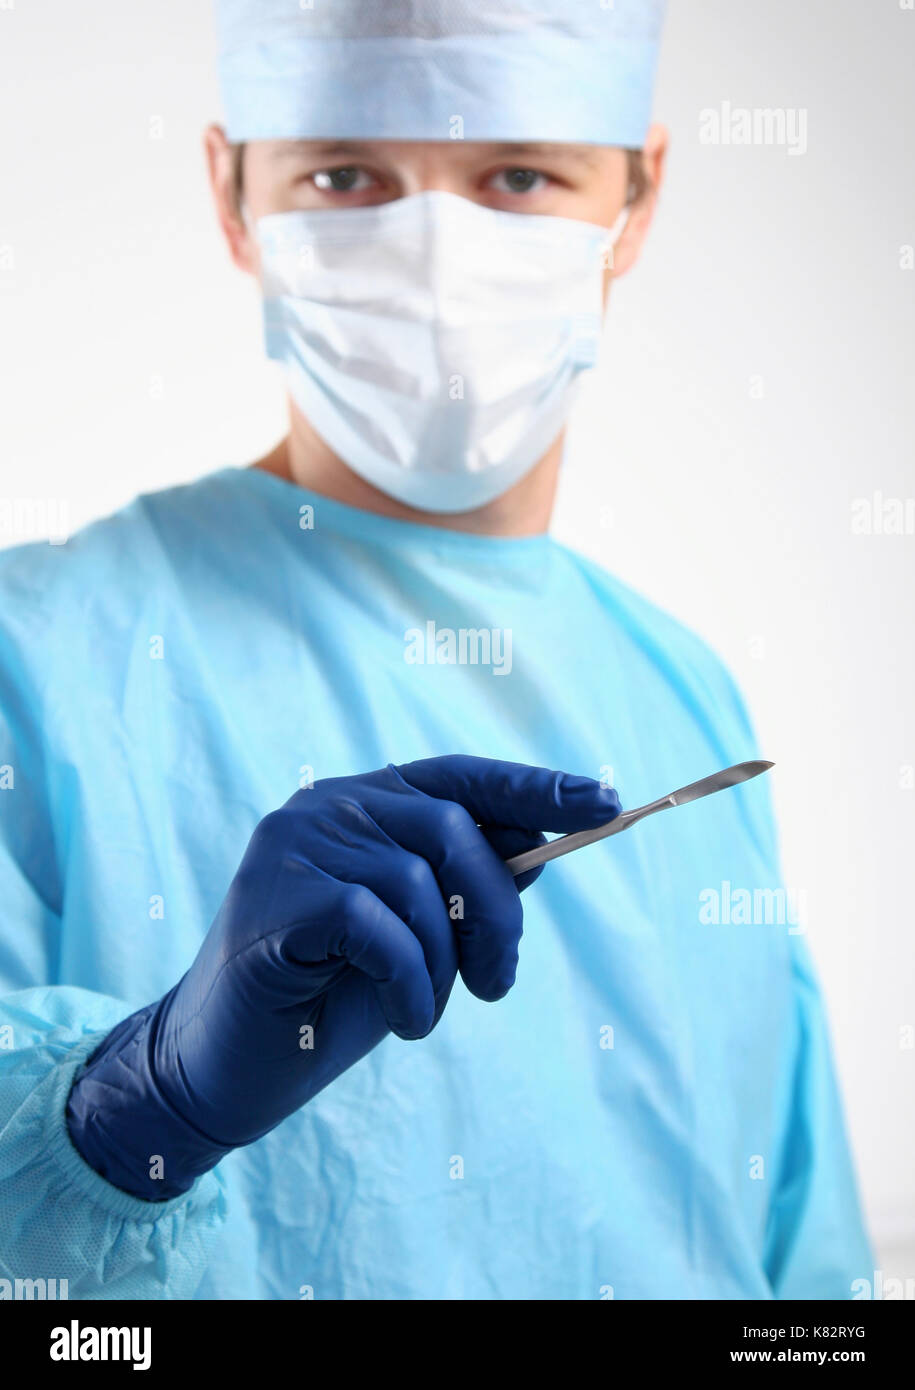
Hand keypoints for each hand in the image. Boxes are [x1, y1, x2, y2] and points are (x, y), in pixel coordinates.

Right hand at [66, 755, 619, 1197]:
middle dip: (497, 912)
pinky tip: (399, 1019)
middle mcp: (327, 804)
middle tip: (499, 984)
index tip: (606, 803)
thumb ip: (466, 886)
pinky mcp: (275, 895)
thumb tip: (541, 847)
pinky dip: (408, 983)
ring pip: (420, 883)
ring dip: (443, 966)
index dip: (535, 787)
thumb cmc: (330, 999)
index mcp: (365, 804)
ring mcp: (294, 843)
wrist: (228, 1066)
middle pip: (453, 827)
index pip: (461, 779)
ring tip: (421, 1012)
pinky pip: (380, 927)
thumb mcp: (420, 939)